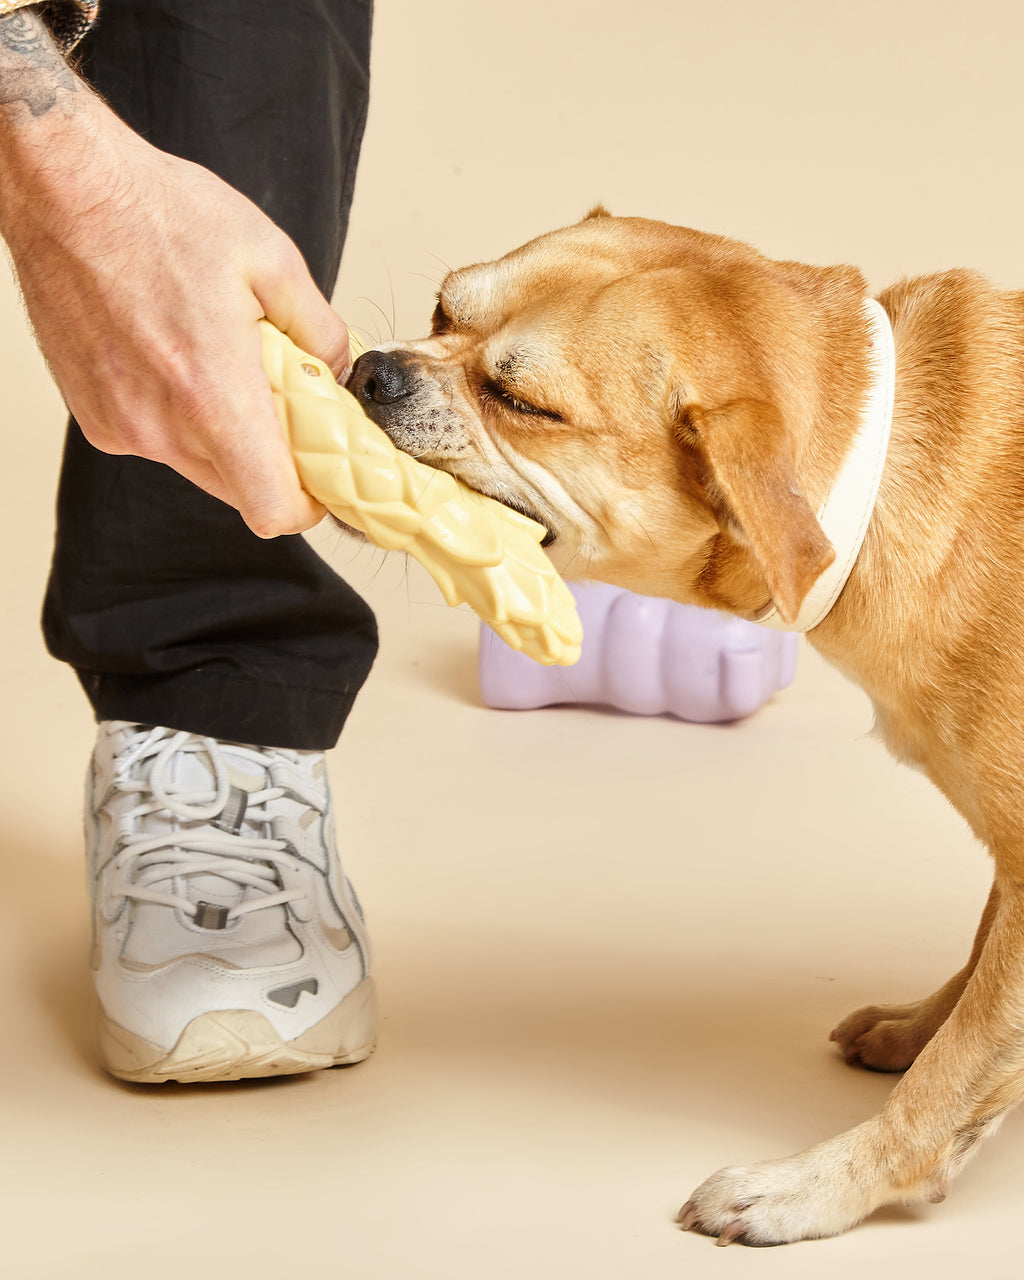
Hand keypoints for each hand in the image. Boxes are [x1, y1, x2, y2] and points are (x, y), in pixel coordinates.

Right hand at [0, 41, 346, 536]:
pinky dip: (179, 418)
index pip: (273, 509)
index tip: (319, 476)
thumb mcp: (272, 261)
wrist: (63, 189)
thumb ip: (320, 331)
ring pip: (200, 467)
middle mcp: (162, 427)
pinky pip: (158, 442)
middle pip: (241, 491)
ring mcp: (122, 427)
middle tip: (281, 404)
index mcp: (213, 396)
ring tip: (221, 365)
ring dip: (225, 437)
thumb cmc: (161, 215)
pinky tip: (176, 357)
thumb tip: (338, 371)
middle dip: (271, 461)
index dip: (306, 504)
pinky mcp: (94, 417)